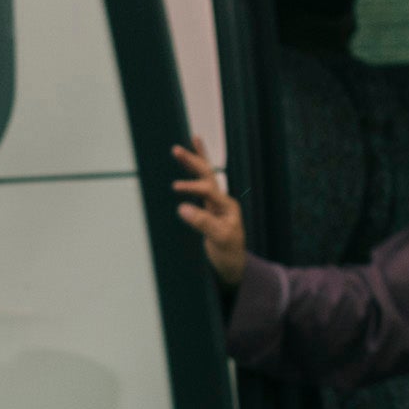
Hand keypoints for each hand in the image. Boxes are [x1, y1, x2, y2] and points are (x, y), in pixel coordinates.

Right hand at [165, 142, 247, 287]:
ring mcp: (216, 205)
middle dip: (193, 161)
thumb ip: (203, 223)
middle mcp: (222, 201)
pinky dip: (194, 175)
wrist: (234, 265)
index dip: (192, 187)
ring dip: (195, 161)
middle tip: (176, 149)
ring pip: (206, 177)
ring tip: (187, 144)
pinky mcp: (210, 210)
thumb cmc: (228, 253)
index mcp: (226, 206)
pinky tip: (190, 165)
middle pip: (208, 175)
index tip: (175, 189)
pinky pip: (201, 187)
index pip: (208, 190)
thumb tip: (183, 208)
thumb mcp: (218, 239)